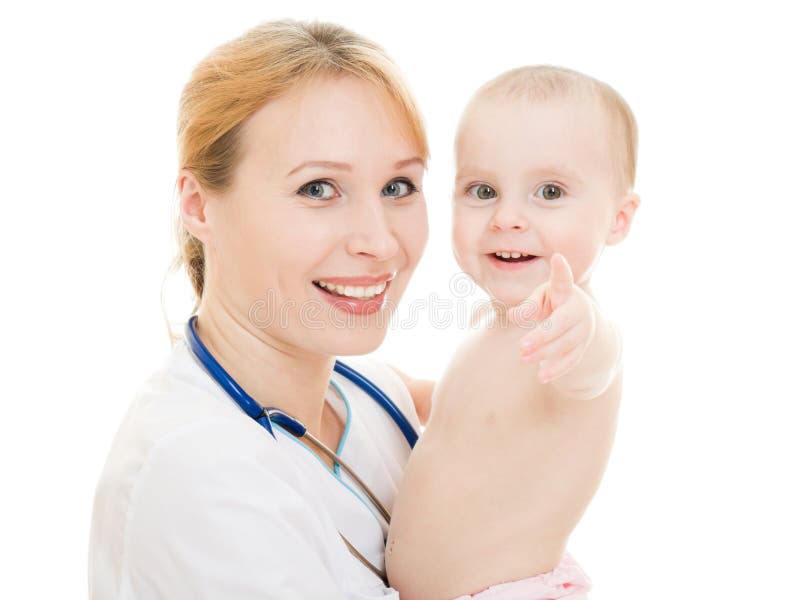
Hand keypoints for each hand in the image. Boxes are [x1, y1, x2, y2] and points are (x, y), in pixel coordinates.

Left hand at [509, 253, 596, 383]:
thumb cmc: (553, 302)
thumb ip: (527, 305)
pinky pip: (571, 361)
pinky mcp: (583, 347)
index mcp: (565, 292)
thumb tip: (513, 315)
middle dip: (542, 336)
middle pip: (560, 324)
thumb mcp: (541, 298)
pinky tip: (542, 376)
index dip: (560, 270)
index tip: (557, 257)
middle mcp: (577, 309)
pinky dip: (557, 369)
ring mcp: (583, 330)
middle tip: (521, 346)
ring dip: (544, 354)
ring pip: (565, 345)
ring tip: (523, 359)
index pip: (562, 280)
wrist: (582, 318)